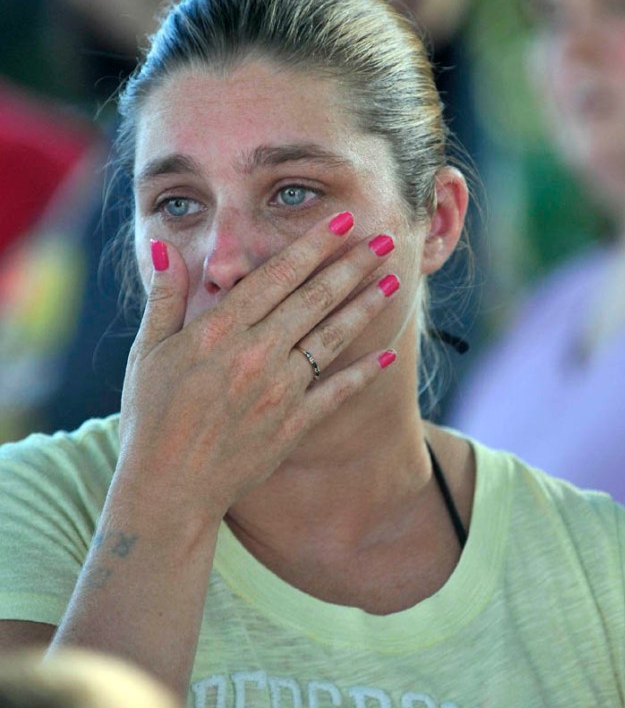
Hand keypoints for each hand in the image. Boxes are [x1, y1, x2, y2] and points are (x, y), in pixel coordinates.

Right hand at [117, 213, 398, 522]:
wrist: (167, 486)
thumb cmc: (151, 415)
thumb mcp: (147, 350)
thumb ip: (165, 296)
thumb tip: (165, 247)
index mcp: (220, 331)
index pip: (276, 276)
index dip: (313, 245)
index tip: (340, 221)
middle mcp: (256, 354)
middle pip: (314, 299)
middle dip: (352, 265)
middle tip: (383, 239)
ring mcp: (279, 390)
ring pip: (331, 338)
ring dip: (365, 307)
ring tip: (393, 281)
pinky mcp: (293, 424)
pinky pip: (336, 392)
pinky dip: (364, 372)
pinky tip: (388, 353)